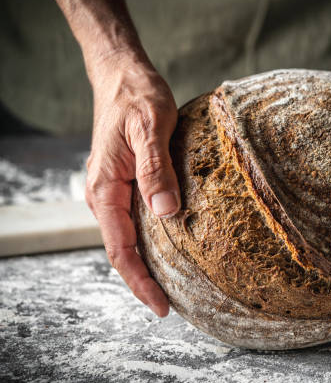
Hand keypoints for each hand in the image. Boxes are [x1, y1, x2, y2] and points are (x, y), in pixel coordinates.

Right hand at [85, 54, 179, 316]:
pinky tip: (170, 247)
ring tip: (174, 286)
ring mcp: (113, 190)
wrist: (122, 76)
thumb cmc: (136, 98)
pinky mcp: (124, 183)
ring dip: (147, 264)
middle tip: (173, 306)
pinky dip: (149, 241)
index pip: (120, 249)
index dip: (140, 281)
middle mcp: (104, 195)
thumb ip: (156, 171)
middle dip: (144, 281)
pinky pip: (133, 220)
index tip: (162, 307)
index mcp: (105, 189)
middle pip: (121, 251)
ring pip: (127, 238)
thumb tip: (167, 214)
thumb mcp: (150, 129)